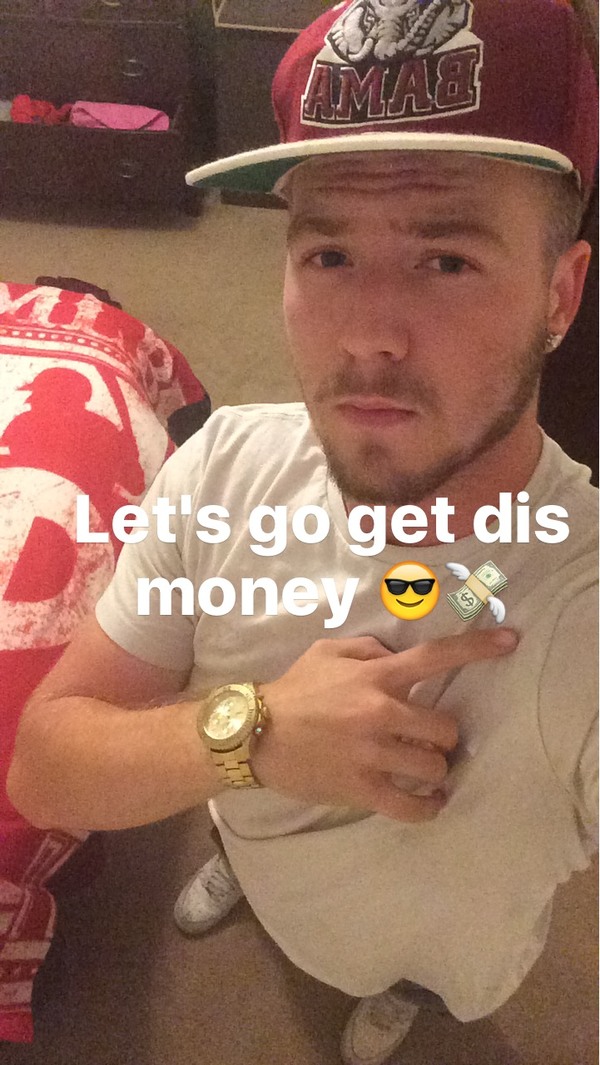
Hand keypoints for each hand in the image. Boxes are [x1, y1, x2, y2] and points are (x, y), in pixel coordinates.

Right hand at [252, 629, 517, 821]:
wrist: (253, 735)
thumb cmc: (293, 690)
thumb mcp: (327, 651)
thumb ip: (368, 648)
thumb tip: (397, 654)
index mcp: (375, 677)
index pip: (434, 657)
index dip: (476, 647)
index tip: (510, 641)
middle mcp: (379, 713)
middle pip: (444, 727)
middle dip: (443, 734)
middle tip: (431, 738)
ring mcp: (371, 755)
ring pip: (433, 766)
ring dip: (435, 768)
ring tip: (426, 769)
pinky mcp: (361, 790)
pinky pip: (411, 806)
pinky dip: (428, 806)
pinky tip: (430, 800)